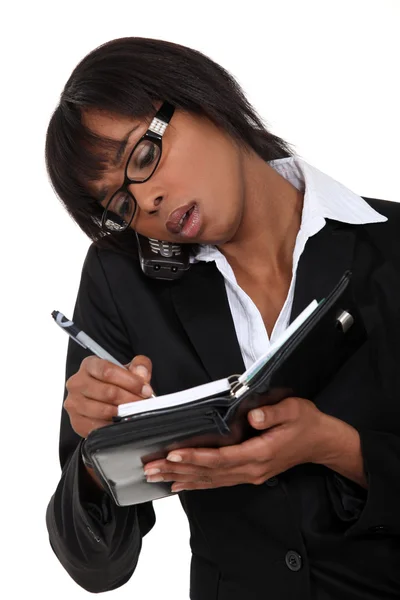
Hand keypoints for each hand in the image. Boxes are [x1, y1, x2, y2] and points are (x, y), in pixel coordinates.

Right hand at [64, 354, 153, 438]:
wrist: (104, 403)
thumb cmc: (116, 384)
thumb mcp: (130, 370)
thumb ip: (140, 366)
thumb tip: (142, 374)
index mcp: (90, 365)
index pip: (108, 371)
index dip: (130, 381)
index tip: (145, 389)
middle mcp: (77, 382)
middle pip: (107, 392)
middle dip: (130, 399)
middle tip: (143, 403)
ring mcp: (74, 402)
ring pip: (103, 410)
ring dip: (122, 413)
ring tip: (134, 412)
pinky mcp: (76, 421)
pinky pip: (97, 426)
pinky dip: (113, 426)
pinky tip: (121, 423)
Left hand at [143, 397, 337, 491]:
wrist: (322, 442)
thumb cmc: (306, 422)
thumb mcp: (294, 410)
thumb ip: (272, 413)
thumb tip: (252, 417)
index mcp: (260, 453)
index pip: (221, 458)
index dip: (196, 457)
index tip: (173, 454)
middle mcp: (251, 469)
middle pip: (209, 473)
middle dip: (178, 470)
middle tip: (150, 469)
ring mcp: (250, 475)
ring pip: (210, 480)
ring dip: (182, 479)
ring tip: (156, 477)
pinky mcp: (249, 474)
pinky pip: (218, 482)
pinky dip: (197, 483)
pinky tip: (180, 485)